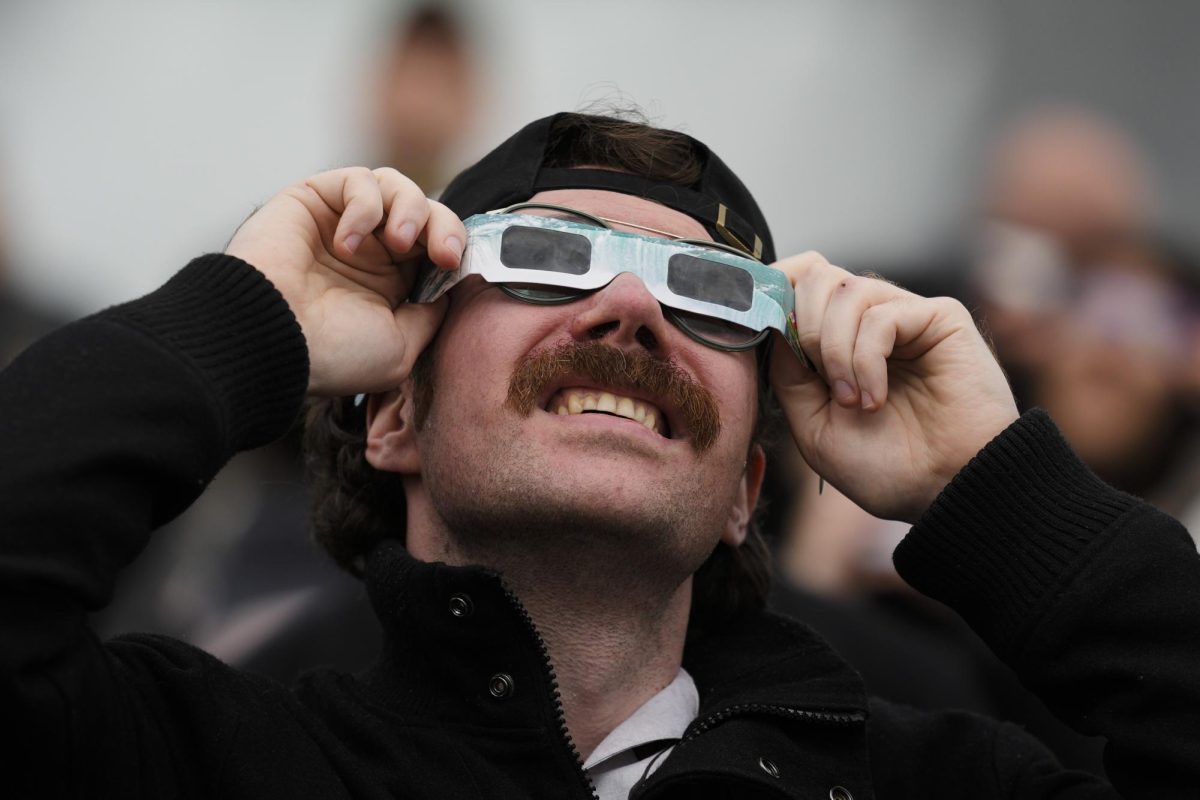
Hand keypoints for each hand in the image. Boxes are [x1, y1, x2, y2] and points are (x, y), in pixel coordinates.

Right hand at [226, 167, 464, 395]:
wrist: (275, 338)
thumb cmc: (332, 353)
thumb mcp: (401, 347)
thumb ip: (429, 314)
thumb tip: (448, 288)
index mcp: (389, 284)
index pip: (436, 245)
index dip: (455, 245)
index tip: (455, 263)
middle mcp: (369, 251)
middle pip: (426, 211)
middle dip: (444, 226)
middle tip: (443, 252)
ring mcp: (342, 223)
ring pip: (397, 187)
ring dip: (411, 209)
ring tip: (399, 242)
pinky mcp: (314, 198)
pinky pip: (359, 180)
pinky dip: (364, 206)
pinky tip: (347, 242)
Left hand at [770, 252, 1018, 522]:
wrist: (944, 492)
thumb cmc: (884, 468)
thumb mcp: (812, 424)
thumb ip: (788, 372)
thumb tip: (774, 322)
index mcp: (837, 341)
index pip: (798, 287)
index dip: (775, 294)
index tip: (762, 326)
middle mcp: (869, 321)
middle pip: (817, 276)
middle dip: (805, 328)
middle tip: (823, 383)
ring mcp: (904, 316)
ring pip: (845, 291)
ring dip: (835, 350)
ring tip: (852, 401)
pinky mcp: (939, 317)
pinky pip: (881, 314)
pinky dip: (866, 359)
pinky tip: (875, 399)